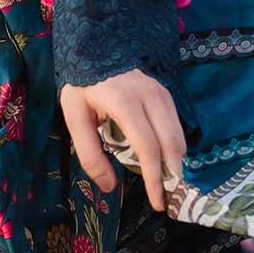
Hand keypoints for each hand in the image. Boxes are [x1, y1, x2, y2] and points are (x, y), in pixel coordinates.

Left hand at [59, 68, 185, 211]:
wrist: (94, 51)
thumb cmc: (82, 87)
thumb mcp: (75, 119)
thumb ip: (90, 155)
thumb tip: (109, 187)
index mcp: (124, 102)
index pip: (148, 146)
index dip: (154, 177)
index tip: (157, 201)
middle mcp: (149, 95)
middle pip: (171, 141)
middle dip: (173, 174)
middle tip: (170, 198)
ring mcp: (160, 92)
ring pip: (178, 134)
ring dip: (177, 162)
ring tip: (169, 185)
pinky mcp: (165, 93)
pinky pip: (176, 124)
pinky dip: (175, 146)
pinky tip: (167, 162)